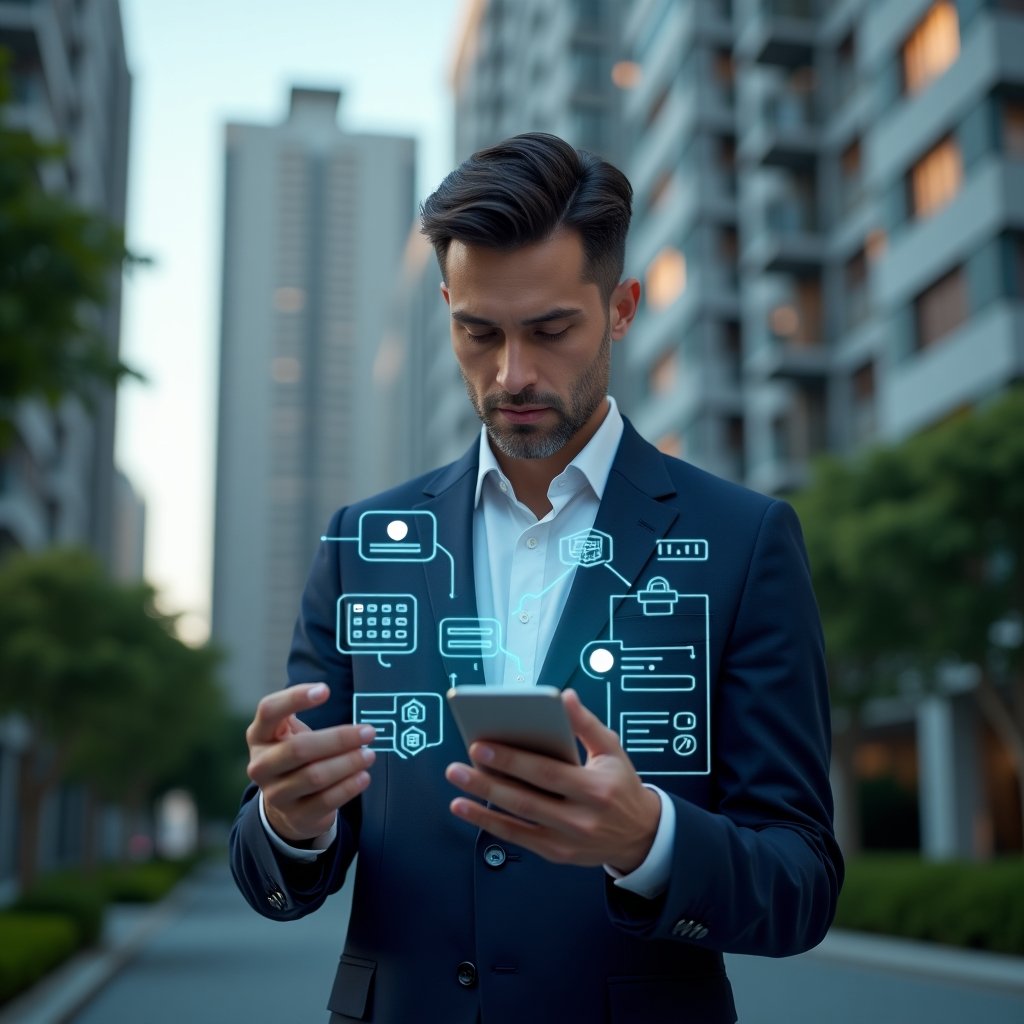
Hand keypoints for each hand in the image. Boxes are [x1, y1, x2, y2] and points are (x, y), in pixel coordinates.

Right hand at [245, 683, 374, 842]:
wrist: (287, 805)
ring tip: (369, 755)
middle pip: (299, 749)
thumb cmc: (294, 756)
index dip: (295, 698)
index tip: (325, 690)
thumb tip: (326, 690)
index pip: (269, 710)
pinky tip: (363, 777)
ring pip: (315, 776)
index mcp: (259, 735)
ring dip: (348, 763)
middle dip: (339, 739)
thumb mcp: (288, 732)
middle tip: (368, 732)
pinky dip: (348, 787)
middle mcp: (261, 765)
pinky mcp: (296, 816)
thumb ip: (299, 710)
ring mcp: (275, 794)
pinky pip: (326, 801)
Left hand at [444, 689, 660, 872]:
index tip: (482, 745)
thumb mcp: (612, 750)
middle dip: (488, 782)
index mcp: (595, 788)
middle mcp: (581, 818)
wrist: (641, 835)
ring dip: (481, 806)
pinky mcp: (557, 853)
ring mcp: (567, 840)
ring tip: (456, 788)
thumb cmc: (621, 786)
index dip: (512, 761)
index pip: (547, 773)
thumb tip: (564, 698)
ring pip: (518, 822)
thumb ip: (586, 724)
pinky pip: (518, 839)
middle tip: (458, 766)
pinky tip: (468, 809)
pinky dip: (491, 824)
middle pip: (526, 800)